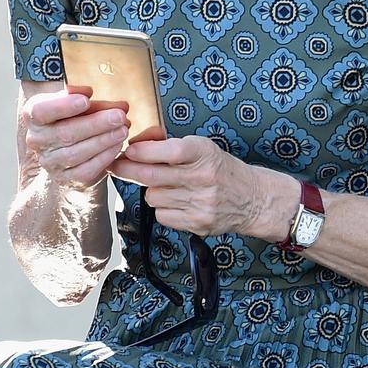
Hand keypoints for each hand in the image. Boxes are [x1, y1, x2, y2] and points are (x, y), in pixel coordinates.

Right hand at [21, 90, 129, 191]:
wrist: (69, 149)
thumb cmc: (74, 117)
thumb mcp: (75, 102)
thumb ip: (83, 96)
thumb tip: (96, 94)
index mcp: (34, 116)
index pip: (40, 111)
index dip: (63, 106)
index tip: (86, 100)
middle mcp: (37, 140)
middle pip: (65, 133)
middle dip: (96, 124)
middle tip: (119, 116)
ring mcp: (50, 162)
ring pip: (76, 153)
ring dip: (103, 140)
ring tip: (123, 129)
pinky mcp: (65, 178)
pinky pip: (86, 169)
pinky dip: (104, 156)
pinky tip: (117, 145)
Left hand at [114, 135, 272, 236]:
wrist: (251, 198)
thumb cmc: (220, 169)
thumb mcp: (202, 147)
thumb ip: (169, 144)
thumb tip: (136, 145)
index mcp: (205, 153)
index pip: (170, 151)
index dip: (144, 151)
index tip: (129, 150)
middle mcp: (204, 177)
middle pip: (152, 176)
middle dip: (127, 170)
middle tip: (116, 165)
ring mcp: (201, 202)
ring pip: (153, 197)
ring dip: (152, 191)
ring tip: (168, 186)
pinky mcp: (198, 223)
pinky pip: (162, 215)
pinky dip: (163, 208)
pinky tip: (177, 202)